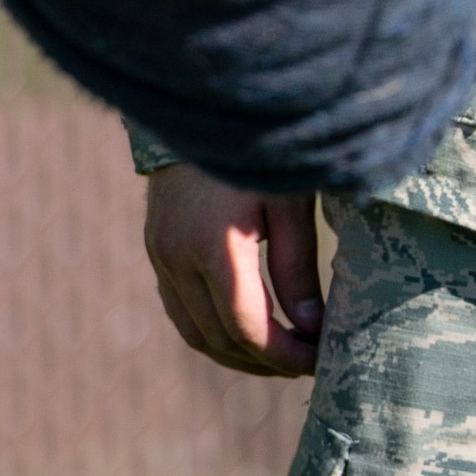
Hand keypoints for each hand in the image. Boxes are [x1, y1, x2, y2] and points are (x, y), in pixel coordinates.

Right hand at [143, 164, 322, 375]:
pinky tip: (248, 336)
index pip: (246, 327)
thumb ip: (296, 269)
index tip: (318, 361)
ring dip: (238, 356)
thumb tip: (310, 328)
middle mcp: (177, 257)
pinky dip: (215, 334)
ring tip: (282, 359)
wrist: (200, 111)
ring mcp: (160, 256)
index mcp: (214, 246)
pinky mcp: (156, 252)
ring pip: (196, 334)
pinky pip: (182, 313)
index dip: (284, 355)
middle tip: (308, 364)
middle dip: (267, 361)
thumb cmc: (255, 150)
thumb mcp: (288, 205)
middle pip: (220, 338)